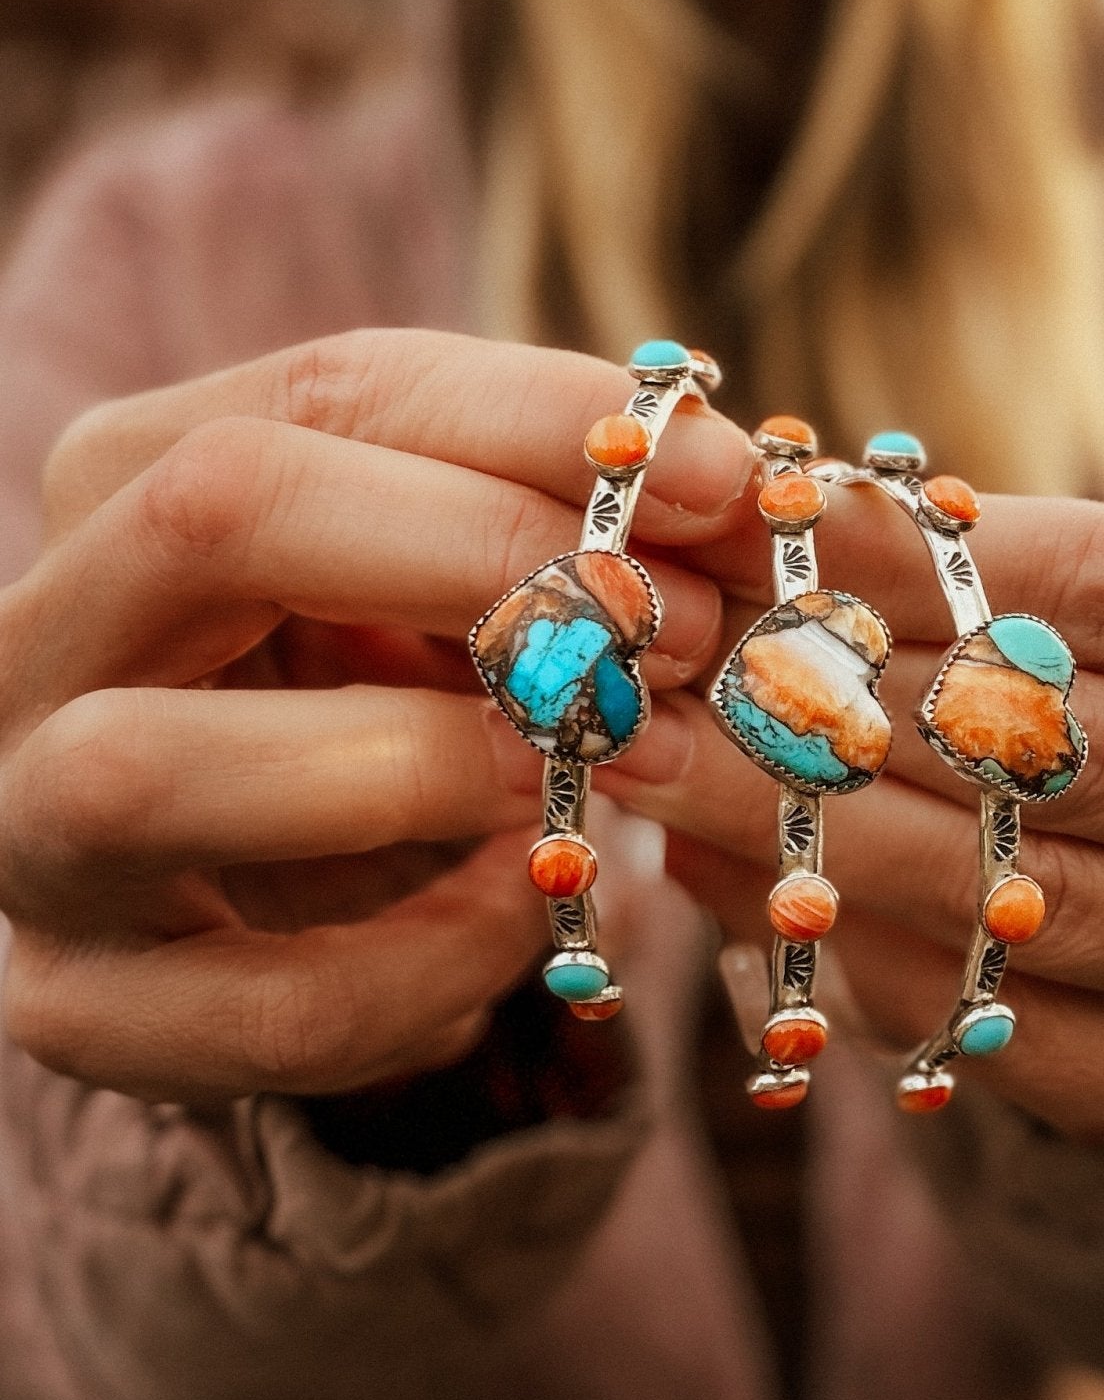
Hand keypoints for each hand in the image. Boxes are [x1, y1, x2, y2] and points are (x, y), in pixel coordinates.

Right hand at [0, 331, 752, 1101]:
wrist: (272, 905)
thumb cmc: (384, 703)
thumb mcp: (450, 590)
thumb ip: (559, 525)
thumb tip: (737, 488)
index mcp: (130, 483)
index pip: (329, 392)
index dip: (539, 423)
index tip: (726, 480)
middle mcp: (36, 632)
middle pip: (218, 516)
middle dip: (483, 561)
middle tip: (668, 635)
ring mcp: (24, 827)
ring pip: (155, 770)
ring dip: (421, 765)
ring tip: (576, 780)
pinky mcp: (77, 1007)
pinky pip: (263, 1005)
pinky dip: (433, 970)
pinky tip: (527, 917)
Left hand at [599, 494, 1103, 1146]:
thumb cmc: (1091, 682)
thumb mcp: (1046, 594)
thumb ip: (932, 570)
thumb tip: (737, 537)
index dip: (923, 563)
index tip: (750, 534)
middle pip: (1074, 751)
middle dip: (843, 707)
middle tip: (653, 674)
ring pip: (1029, 903)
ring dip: (815, 836)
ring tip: (654, 770)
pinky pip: (1006, 1032)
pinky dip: (857, 960)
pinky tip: (732, 888)